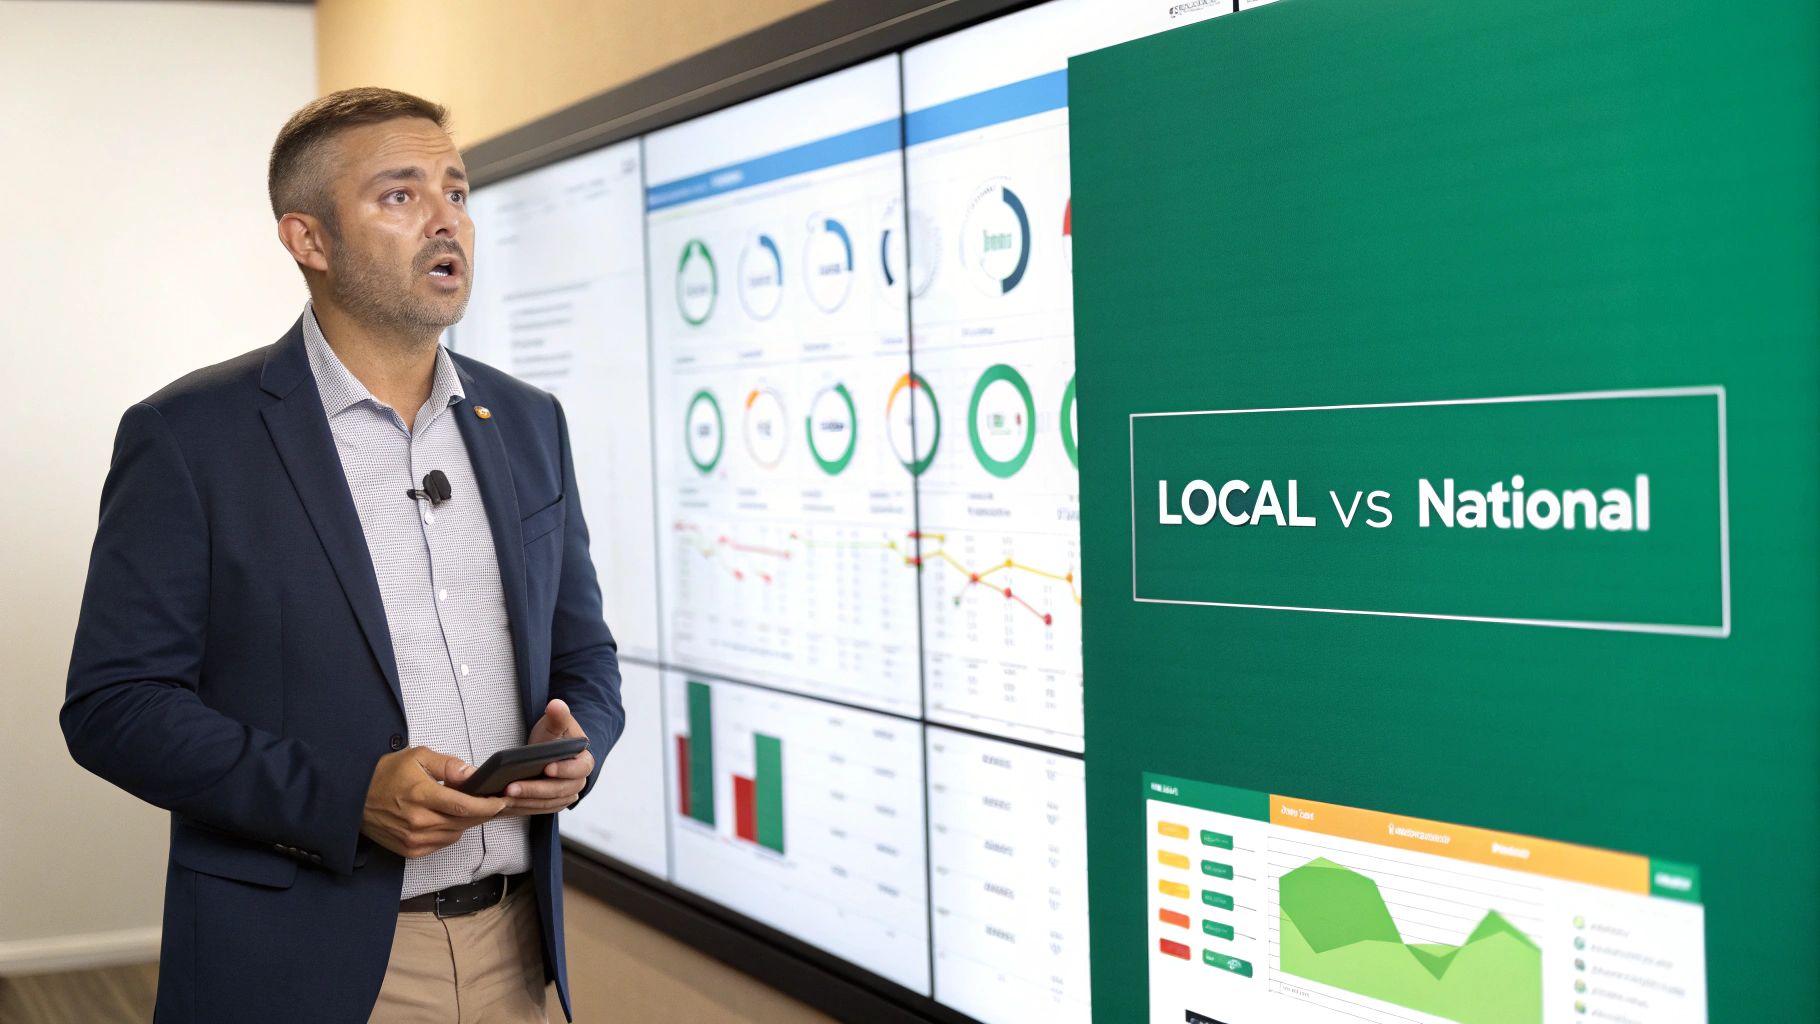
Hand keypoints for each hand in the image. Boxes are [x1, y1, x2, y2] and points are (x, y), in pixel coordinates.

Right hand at [362, 746, 507, 858]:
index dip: (488, 806)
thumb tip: (474, 774)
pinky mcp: (410, 850)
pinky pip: (442, 843)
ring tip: (464, 807)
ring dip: (465, 822)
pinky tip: (445, 818)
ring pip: (455, 834)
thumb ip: (448, 765)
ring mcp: (413, 839)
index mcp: (422, 795)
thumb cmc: (386, 773)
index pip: (465, 806)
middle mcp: (418, 821)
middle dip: (482, 812)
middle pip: (464, 822)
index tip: (502, 801)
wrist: (354, 797)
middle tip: (492, 802)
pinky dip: (449, 832)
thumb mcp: (418, 757)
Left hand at [500, 699, 594, 816]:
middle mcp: (577, 783)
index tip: (546, 768)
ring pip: (546, 803)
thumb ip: (558, 716)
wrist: (552, 750)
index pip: (578, 769)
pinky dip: (522, 808)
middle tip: (510, 788)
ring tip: (503, 797)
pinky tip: (503, 805)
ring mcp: (565, 796)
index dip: (563, 770)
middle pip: (558, 791)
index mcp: (584, 762)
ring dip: (525, 802)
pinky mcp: (551, 804)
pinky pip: (537, 810)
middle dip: (534, 790)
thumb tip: (557, 705)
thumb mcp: (555, 724)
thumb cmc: (555, 736)